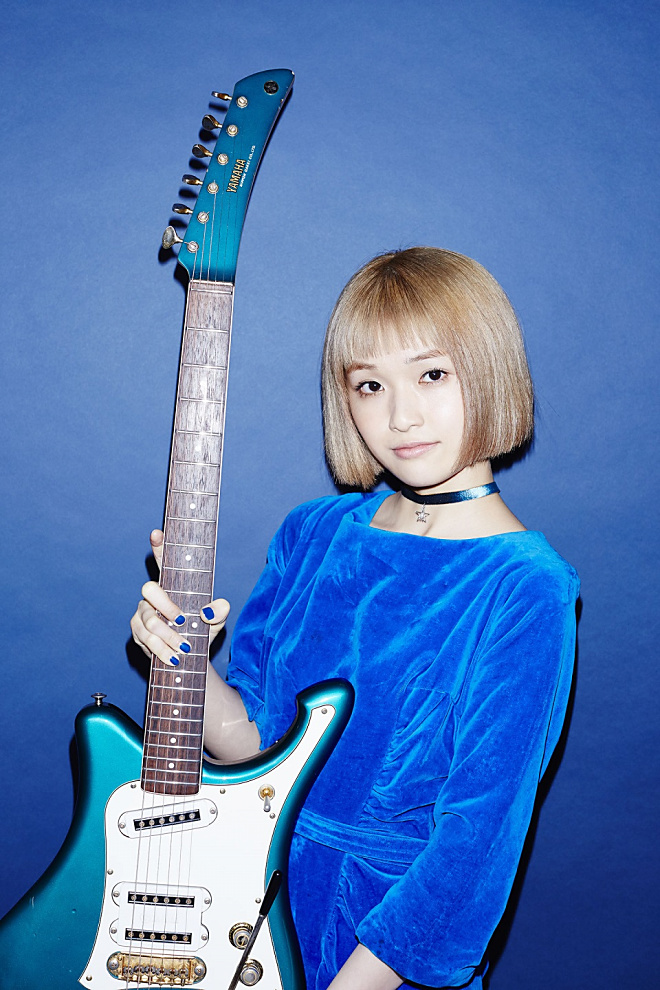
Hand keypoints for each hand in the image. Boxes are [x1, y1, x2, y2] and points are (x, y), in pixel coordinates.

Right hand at [130, 529, 229, 666]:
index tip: (157, 533)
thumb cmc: (201, 631)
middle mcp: (153, 595)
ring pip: (149, 621)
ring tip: (183, 648)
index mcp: (172, 585)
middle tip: (182, 621)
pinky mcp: (137, 633)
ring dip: (168, 636)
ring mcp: (142, 613)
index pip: (164, 561)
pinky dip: (162, 650)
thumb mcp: (216, 622)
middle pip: (149, 590)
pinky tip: (173, 658)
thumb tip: (209, 610)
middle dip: (166, 606)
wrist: (189, 659)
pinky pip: (145, 640)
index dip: (159, 546)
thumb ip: (219, 612)